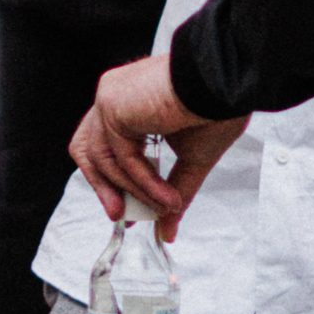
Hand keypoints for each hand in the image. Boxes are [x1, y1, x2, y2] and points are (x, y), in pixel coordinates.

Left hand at [71, 53, 249, 232]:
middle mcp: (116, 98)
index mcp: (131, 103)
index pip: (105, 145)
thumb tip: (168, 231)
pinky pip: (119, 158)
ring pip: (101, 159)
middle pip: (87, 150)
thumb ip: (174, 192)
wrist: (225, 83)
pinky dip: (142, 183)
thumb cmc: (216, 107)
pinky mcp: (111, 105)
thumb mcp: (192, 159)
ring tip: (162, 208)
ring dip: (133, 191)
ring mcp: (110, 99)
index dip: (113, 181)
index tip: (129, 210)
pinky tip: (165, 196)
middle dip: (105, 188)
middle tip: (124, 216)